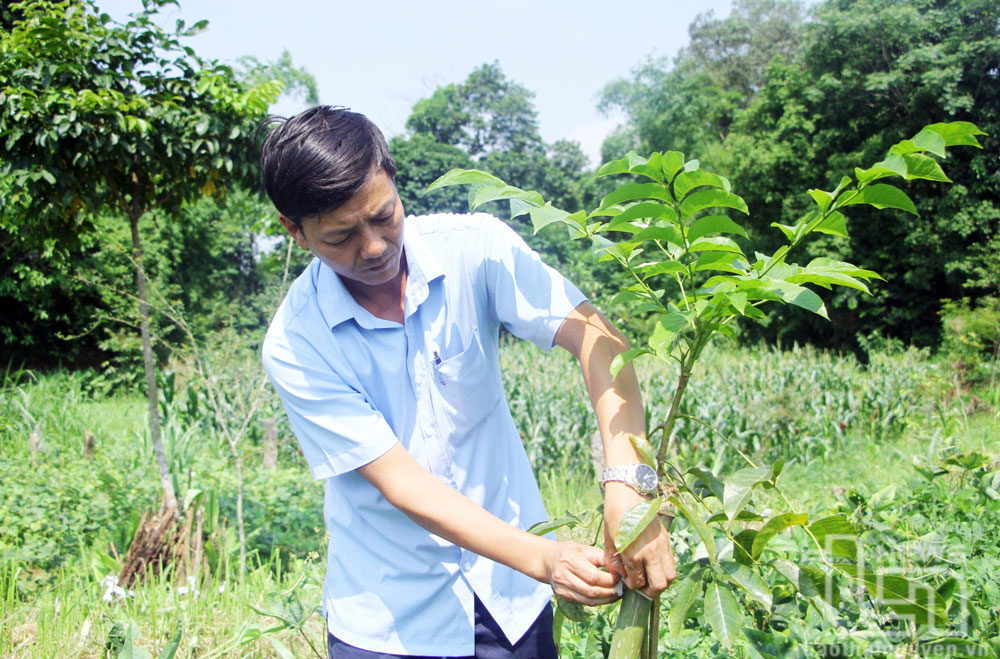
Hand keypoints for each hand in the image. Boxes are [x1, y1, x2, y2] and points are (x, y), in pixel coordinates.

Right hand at [542, 541, 620, 605]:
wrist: (548, 561)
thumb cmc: (570, 552)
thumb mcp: (585, 548)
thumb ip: (603, 557)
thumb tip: (621, 569)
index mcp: (569, 560)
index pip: (594, 576)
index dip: (610, 579)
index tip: (620, 576)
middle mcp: (563, 576)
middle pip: (592, 591)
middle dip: (611, 592)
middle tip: (622, 588)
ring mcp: (562, 589)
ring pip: (589, 600)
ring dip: (607, 599)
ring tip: (617, 594)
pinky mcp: (564, 597)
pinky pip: (585, 603)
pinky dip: (598, 601)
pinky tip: (606, 596)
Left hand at [602, 483, 676, 598]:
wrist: (629, 495)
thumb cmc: (615, 517)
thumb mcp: (610, 541)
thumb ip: (616, 562)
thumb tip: (622, 575)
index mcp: (634, 554)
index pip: (638, 582)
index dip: (632, 586)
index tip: (628, 582)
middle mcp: (651, 553)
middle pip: (660, 585)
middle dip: (650, 591)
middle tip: (642, 587)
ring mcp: (662, 547)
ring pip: (670, 576)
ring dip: (661, 581)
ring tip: (650, 577)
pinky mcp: (667, 540)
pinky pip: (671, 562)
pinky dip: (665, 569)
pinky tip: (654, 565)